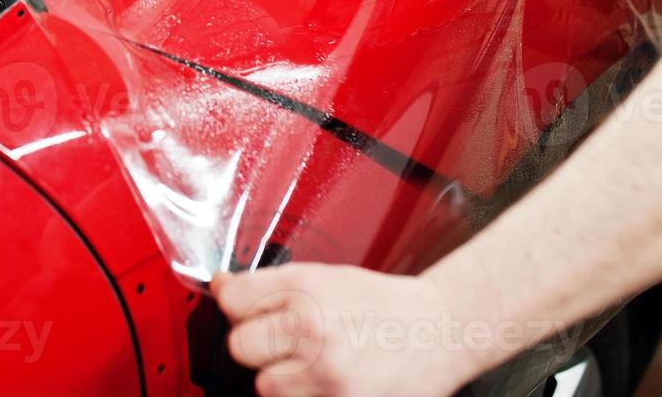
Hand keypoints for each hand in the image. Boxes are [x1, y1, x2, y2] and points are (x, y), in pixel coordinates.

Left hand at [211, 263, 477, 396]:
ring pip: (264, 386)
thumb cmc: (383, 305)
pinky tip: (324, 381)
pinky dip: (304, 395)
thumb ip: (270, 284)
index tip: (249, 310)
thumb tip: (221, 287)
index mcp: (305, 289)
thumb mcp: (325, 277)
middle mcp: (313, 330)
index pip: (233, 301)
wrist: (440, 330)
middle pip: (241, 346)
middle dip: (257, 344)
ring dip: (280, 378)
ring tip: (309, 364)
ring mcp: (326, 374)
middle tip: (282, 342)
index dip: (239, 306)